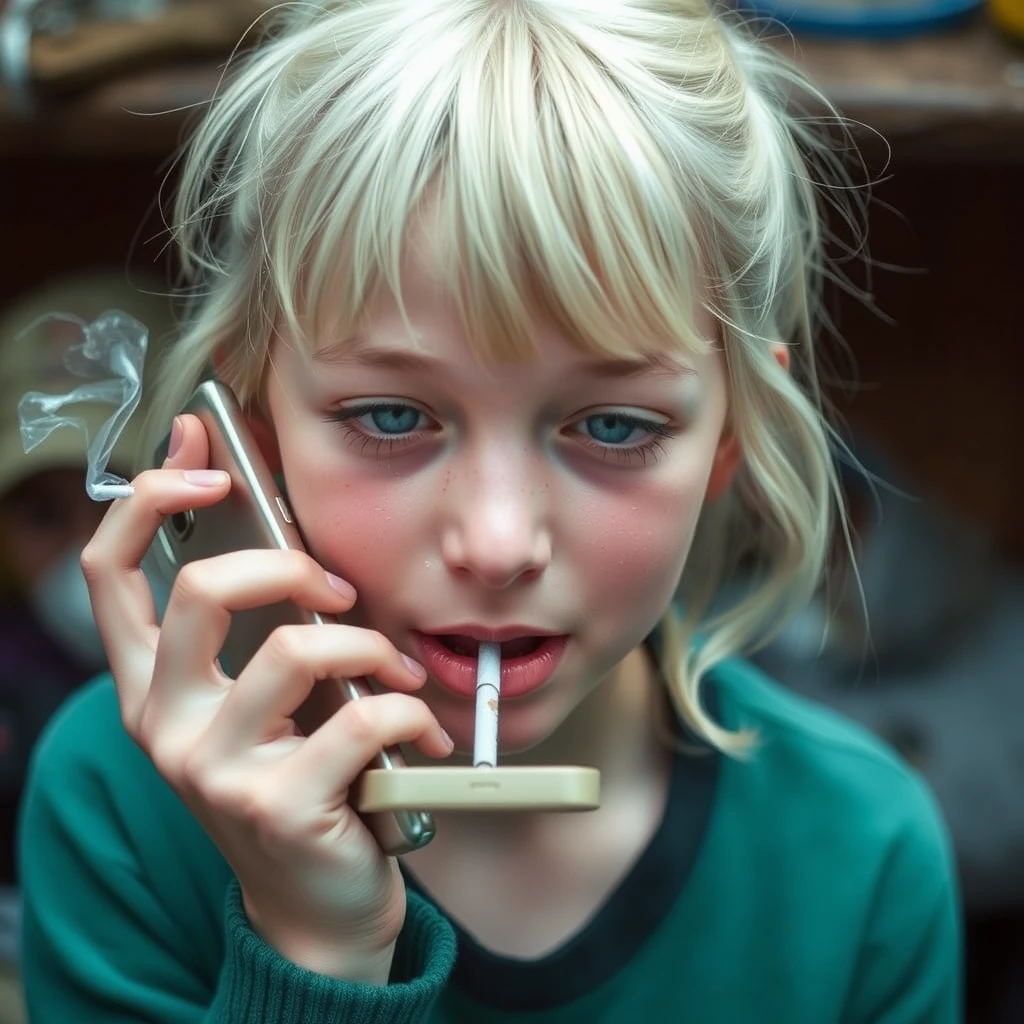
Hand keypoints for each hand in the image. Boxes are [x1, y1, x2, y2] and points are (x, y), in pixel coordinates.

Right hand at [80, 413, 452, 981]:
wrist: (316, 904)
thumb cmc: (299, 779)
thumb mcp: (266, 700)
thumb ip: (261, 627)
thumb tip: (287, 532)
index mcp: (153, 687)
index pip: (110, 572)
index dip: (149, 497)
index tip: (203, 450)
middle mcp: (163, 724)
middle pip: (203, 589)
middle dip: (290, 566)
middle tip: (340, 592)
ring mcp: (213, 770)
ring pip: (297, 648)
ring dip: (371, 646)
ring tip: (399, 677)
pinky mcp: (276, 806)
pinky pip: (365, 718)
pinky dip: (412, 715)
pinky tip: (423, 737)